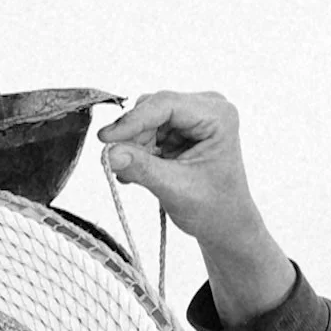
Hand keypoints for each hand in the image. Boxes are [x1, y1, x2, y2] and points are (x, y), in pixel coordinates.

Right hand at [98, 92, 295, 323]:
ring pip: (147, 121)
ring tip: (130, 174)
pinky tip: (134, 171)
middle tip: (114, 161)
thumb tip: (109, 153)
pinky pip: (149, 131)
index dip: (132, 121)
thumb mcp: (176, 188)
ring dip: (133, 146)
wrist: (225, 225)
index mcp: (217, 116)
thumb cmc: (214, 209)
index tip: (105, 138)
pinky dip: (138, 151)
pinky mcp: (181, 129)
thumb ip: (142, 168)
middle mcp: (207, 108)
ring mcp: (194, 118)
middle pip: (154, 110)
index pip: (166, 105)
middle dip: (132, 136)